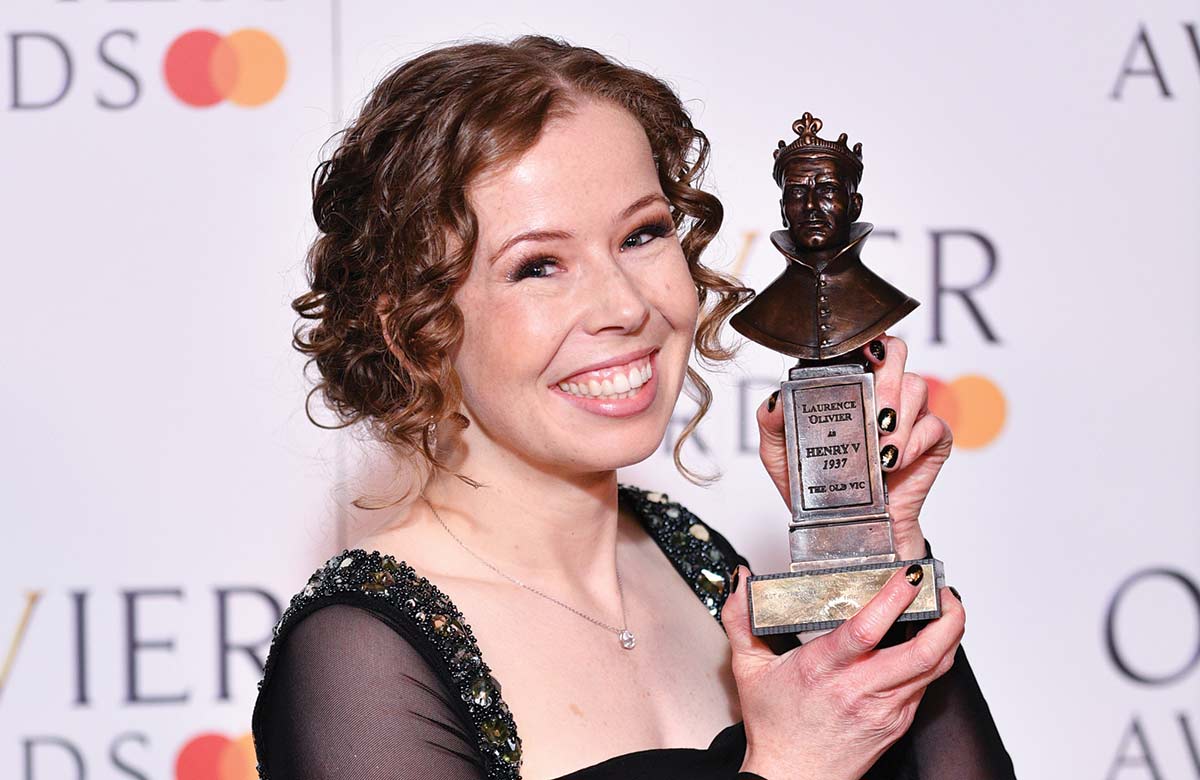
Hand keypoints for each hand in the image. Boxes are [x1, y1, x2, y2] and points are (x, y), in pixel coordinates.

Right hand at [723, 564, 965, 779]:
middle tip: (945, 589)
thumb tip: (742, 582)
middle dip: (946, 617)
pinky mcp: (897, 721)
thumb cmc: (775, 728)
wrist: (792, 777)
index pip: (866, 631)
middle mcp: (859, 690)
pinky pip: (926, 684)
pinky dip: (935, 658)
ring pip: (934, 669)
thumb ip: (742, 620)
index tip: (908, 576)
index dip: (893, 600)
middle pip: (922, 653)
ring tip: (947, 607)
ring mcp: (885, 708)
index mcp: (822, 670)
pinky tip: (930, 640)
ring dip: (949, 635)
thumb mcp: (748, 669)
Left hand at [756, 334, 952, 560]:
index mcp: (849, 386)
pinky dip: (914, 442)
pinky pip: (934, 425)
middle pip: (896, 352)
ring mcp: (909, 415)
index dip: (863, 341)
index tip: (860, 353)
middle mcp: (881, 392)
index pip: (861, 346)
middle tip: (874, 410)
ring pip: (917, 385)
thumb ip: (771, 420)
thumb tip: (777, 396)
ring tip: (881, 444)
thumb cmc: (815, 486)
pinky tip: (893, 461)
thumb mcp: (779, 452)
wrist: (845, 526)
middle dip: (886, 374)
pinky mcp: (932, 440)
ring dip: (899, 414)